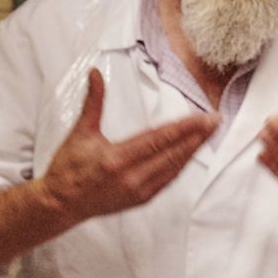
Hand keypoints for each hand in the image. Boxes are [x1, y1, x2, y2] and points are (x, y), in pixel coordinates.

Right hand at [40, 69, 216, 226]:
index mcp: (117, 158)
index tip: (204, 118)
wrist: (61, 204)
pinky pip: (168, 181)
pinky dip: (181, 166)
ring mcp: (138, 191)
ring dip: (193, 151)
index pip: (160, 139)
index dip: (185, 128)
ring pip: (174, 168)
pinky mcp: (141, 200)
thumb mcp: (80, 132)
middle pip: (173, 154)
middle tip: (217, 122)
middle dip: (198, 137)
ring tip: (209, 135)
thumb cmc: (68, 168)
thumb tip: (95, 73)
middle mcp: (132, 177)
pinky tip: (191, 154)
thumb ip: (93, 102)